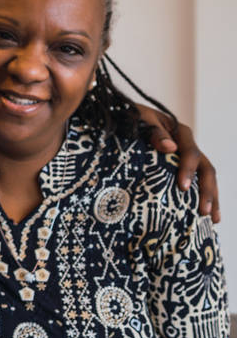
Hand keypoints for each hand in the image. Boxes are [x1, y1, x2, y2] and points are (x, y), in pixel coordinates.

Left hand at [137, 105, 219, 222]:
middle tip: (203, 211)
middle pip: (205, 169)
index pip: (191, 153)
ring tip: (212, 219)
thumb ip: (154, 132)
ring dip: (211, 198)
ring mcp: (185, 158)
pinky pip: (195, 183)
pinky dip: (201, 197)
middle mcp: (188, 146)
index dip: (188, 170)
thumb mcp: (141, 120)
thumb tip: (169, 147)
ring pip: (205, 178)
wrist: (124, 118)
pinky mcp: (179, 168)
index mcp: (181, 133)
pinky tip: (203, 215)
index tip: (183, 187)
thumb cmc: (130, 118)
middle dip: (207, 191)